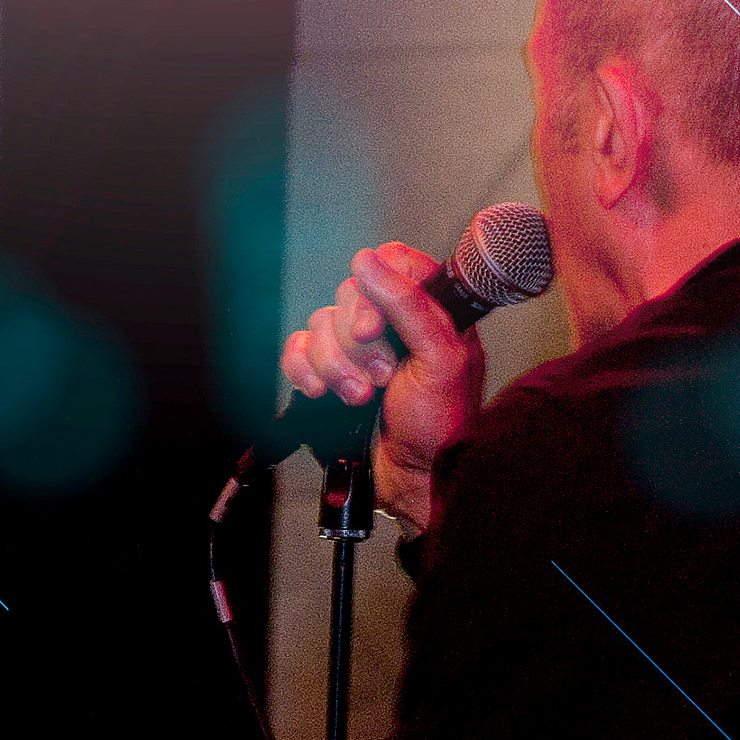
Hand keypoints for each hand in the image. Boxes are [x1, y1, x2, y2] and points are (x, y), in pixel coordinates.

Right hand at [280, 241, 485, 532]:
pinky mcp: (330, 374)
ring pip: (321, 325)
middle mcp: (391, 323)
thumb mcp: (441, 357)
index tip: (377, 324)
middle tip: (383, 375)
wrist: (414, 478)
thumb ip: (409, 303)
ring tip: (362, 397)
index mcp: (428, 309)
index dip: (377, 287)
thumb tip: (369, 261)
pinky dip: (305, 371)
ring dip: (337, 367)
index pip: (391, 262)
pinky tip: (323, 393)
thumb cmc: (441, 425)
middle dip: (359, 344)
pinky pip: (298, 350)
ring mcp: (357, 349)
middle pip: (348, 295)